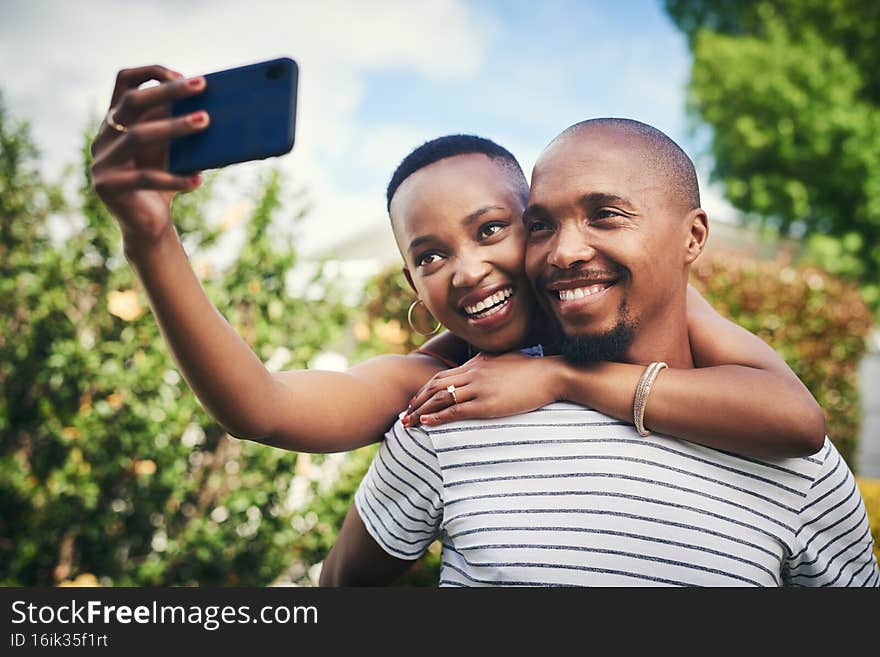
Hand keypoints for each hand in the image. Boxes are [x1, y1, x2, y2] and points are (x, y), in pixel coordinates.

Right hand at [90, 65, 209, 250]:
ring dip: (174, 126)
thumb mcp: (171, 153)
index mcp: (115, 122)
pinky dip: (175, 179)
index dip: (150, 72)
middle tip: (201, 85)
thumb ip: (178, 129)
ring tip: (205, 121)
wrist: (148, 227)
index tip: (182, 74)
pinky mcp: (108, 187)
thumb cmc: (163, 184)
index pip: (123, 81)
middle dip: (167, 91)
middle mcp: (103, 137)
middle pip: (131, 102)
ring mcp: (101, 162)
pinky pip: (145, 178)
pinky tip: (199, 180)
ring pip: (137, 135)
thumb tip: (212, 107)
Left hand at [402, 352, 561, 426]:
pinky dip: (437, 416)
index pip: (441, 376)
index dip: (424, 389)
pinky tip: (425, 422)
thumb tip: (481, 369)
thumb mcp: (505, 362)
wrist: (550, 375)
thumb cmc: (533, 370)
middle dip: (416, 400)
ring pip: (440, 398)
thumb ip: (488, 365)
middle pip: (434, 386)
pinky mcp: (487, 403)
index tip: (414, 400)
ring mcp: (479, 387)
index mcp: (476, 363)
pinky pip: (455, 410)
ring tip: (407, 421)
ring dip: (420, 411)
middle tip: (403, 412)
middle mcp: (472, 372)